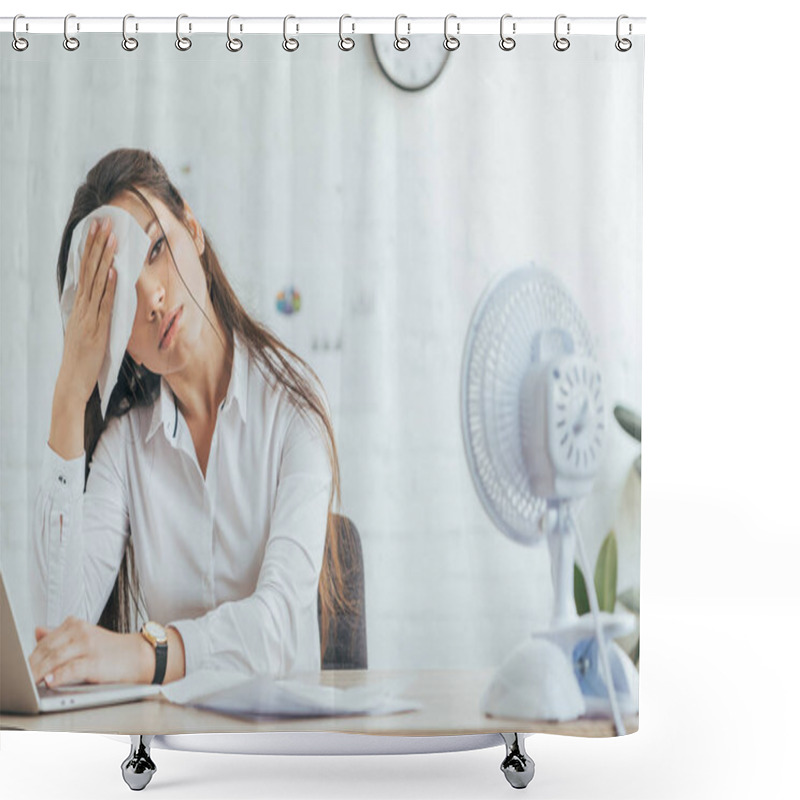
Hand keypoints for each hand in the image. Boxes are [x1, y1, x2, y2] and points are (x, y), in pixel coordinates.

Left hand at [28, 616, 147, 686]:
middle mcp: (81, 631)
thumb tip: (37, 631)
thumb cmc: (109, 650)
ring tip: (29, 681)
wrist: (137, 656)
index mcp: (75, 624)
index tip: (21, 668)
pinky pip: (72, 668)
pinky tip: (50, 681)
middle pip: (47, 649)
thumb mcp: (84, 637)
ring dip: (39, 672)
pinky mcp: (95, 661)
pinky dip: (58, 675)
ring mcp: (88, 645)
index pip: (45, 641)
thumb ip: (60, 635)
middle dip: (31, 665)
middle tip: (21, 677)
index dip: (30, 656)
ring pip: (55, 658)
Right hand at [60, 216, 117, 405]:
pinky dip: (109, 287)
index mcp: (80, 306)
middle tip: (104, 222)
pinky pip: (104, 304)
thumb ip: (94, 314)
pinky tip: (114, 271)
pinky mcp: (97, 328)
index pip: (86, 271)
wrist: (73, 381)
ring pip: (97, 282)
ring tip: (112, 237)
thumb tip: (105, 299)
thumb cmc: (82, 358)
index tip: (97, 229)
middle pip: (90, 270)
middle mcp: (83, 307)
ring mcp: (89, 317)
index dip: (91, 250)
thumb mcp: (87, 330)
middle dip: (97, 245)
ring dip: (105, 258)